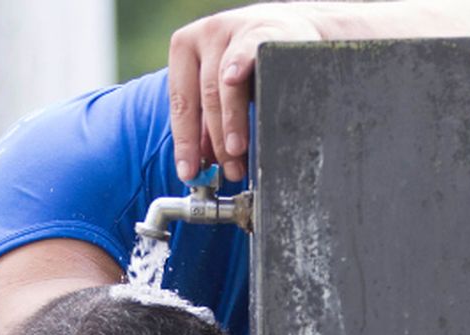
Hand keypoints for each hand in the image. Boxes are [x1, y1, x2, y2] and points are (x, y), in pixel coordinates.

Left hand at [167, 3, 324, 183]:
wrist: (288, 28)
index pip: (181, 103)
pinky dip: (240, 66)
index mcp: (184, 50)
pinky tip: (235, 79)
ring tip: (238, 152)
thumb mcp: (222, 89)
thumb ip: (208, 122)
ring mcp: (232, 29)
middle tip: (228, 170)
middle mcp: (205, 35)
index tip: (189, 172)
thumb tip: (202, 164)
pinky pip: (247, 52)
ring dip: (231, 122)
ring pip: (225, 82)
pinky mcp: (261, 30)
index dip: (185, 142)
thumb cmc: (249, 62)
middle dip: (215, 140)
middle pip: (205, 97)